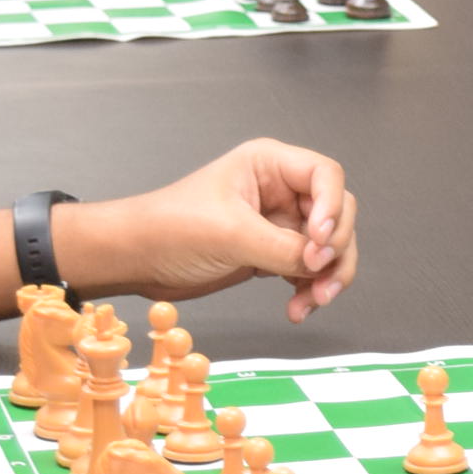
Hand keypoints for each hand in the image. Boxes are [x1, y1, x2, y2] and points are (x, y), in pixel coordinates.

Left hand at [78, 139, 357, 322]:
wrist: (136, 259)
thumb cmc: (168, 228)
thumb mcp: (230, 234)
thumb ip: (283, 247)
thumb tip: (322, 263)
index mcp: (268, 165)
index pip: (327, 177)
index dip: (334, 209)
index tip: (320, 242)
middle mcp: (279, 190)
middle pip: (336, 214)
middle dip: (336, 250)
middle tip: (320, 278)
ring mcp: (277, 223)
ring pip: (328, 247)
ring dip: (327, 277)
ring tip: (312, 302)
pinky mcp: (271, 252)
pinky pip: (307, 270)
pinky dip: (308, 290)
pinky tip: (297, 308)